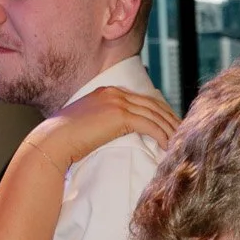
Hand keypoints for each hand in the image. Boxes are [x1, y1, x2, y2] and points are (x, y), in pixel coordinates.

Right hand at [29, 85, 177, 175]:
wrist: (53, 141)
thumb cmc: (64, 140)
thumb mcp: (86, 125)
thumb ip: (102, 123)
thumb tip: (111, 135)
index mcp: (107, 92)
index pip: (142, 100)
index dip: (160, 112)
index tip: (171, 125)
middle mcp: (114, 93)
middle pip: (153, 104)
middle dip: (170, 119)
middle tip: (185, 133)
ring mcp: (118, 102)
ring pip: (155, 115)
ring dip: (171, 129)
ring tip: (182, 143)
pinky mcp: (120, 116)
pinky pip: (150, 125)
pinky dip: (162, 136)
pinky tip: (169, 147)